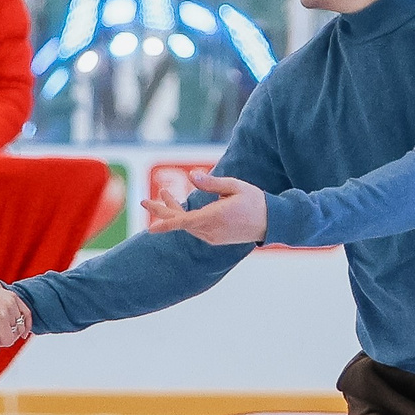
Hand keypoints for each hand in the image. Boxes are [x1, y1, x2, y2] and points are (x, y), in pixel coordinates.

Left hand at [142, 174, 266, 245]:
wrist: (272, 222)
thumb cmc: (255, 201)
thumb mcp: (235, 187)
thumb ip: (211, 183)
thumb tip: (191, 177)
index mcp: (214, 218)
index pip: (185, 222)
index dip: (166, 223)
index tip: (151, 227)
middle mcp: (210, 230)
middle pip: (180, 222)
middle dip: (161, 211)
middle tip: (143, 202)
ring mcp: (212, 237)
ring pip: (186, 225)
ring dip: (173, 210)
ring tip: (164, 193)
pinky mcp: (214, 238)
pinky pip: (194, 228)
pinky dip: (184, 218)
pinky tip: (179, 206)